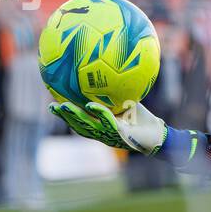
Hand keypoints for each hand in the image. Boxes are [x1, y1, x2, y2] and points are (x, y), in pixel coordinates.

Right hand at [48, 99, 167, 154]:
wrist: (159, 137)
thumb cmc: (143, 120)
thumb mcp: (127, 105)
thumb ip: (116, 95)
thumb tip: (108, 74)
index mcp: (102, 129)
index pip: (80, 124)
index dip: (67, 117)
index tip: (54, 105)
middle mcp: (104, 134)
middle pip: (79, 127)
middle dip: (64, 117)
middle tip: (51, 106)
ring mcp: (112, 135)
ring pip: (89, 127)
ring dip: (75, 117)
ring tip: (63, 106)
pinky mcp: (122, 134)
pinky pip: (108, 122)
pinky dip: (99, 114)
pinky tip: (90, 105)